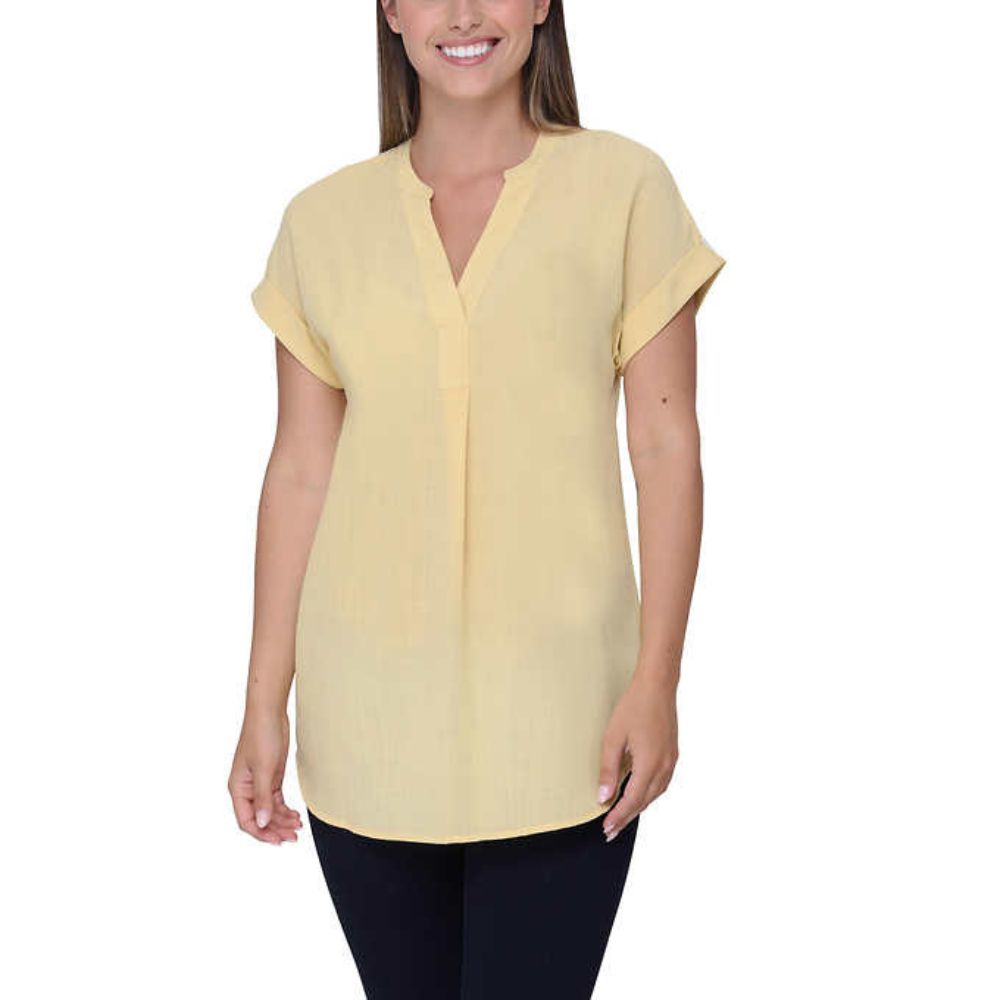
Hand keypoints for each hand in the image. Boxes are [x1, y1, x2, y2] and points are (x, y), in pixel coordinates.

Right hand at [227, 708, 302, 844]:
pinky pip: (275, 800)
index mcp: (237, 788)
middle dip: (275, 829)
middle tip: (292, 837)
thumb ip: (263, 798)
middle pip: (259, 818)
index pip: (246, 820)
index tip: (278, 840)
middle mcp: (246, 789)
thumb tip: (261, 822)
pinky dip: (284, 809)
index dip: (261, 833)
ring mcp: (259, 783)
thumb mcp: (264, 769)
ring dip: (282, 820)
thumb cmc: (261, 736)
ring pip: (269, 810)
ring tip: (297, 827)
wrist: (269, 713)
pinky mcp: (270, 777)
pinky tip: (295, 815)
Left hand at [597, 672, 678, 841]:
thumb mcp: (613, 738)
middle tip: (611, 830)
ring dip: (638, 806)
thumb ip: (608, 770)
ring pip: (655, 794)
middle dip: (627, 817)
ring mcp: (671, 760)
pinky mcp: (672, 754)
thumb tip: (603, 797)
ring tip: (622, 816)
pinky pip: (661, 782)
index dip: (618, 817)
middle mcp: (664, 766)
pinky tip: (638, 793)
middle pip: (644, 801)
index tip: (606, 829)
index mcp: (650, 765)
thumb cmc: (634, 707)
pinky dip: (648, 793)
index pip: (632, 801)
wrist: (657, 686)